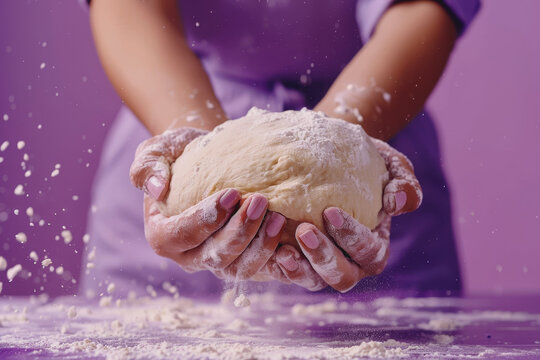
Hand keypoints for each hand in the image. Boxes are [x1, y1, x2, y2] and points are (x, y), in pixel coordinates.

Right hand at [130, 128, 287, 278]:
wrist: (210, 162)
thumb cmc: (181, 156)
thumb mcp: (156, 151)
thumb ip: (146, 166)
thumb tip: (157, 188)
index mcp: (163, 235)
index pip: (183, 234)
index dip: (206, 218)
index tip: (231, 193)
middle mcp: (189, 256)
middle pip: (215, 255)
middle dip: (240, 231)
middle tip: (260, 201)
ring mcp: (218, 261)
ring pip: (240, 267)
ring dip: (261, 245)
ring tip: (279, 217)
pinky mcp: (242, 260)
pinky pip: (261, 269)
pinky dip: (277, 260)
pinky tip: (291, 240)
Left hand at [274, 139, 421, 291]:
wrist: (332, 159)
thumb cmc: (365, 164)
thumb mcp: (392, 167)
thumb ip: (403, 185)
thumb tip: (399, 203)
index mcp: (373, 247)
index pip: (369, 253)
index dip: (352, 237)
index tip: (330, 211)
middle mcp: (349, 263)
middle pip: (340, 276)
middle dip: (323, 257)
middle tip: (304, 230)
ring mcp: (319, 266)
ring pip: (311, 281)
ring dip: (297, 268)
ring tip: (280, 249)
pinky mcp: (294, 261)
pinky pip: (284, 273)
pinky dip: (274, 265)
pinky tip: (264, 247)